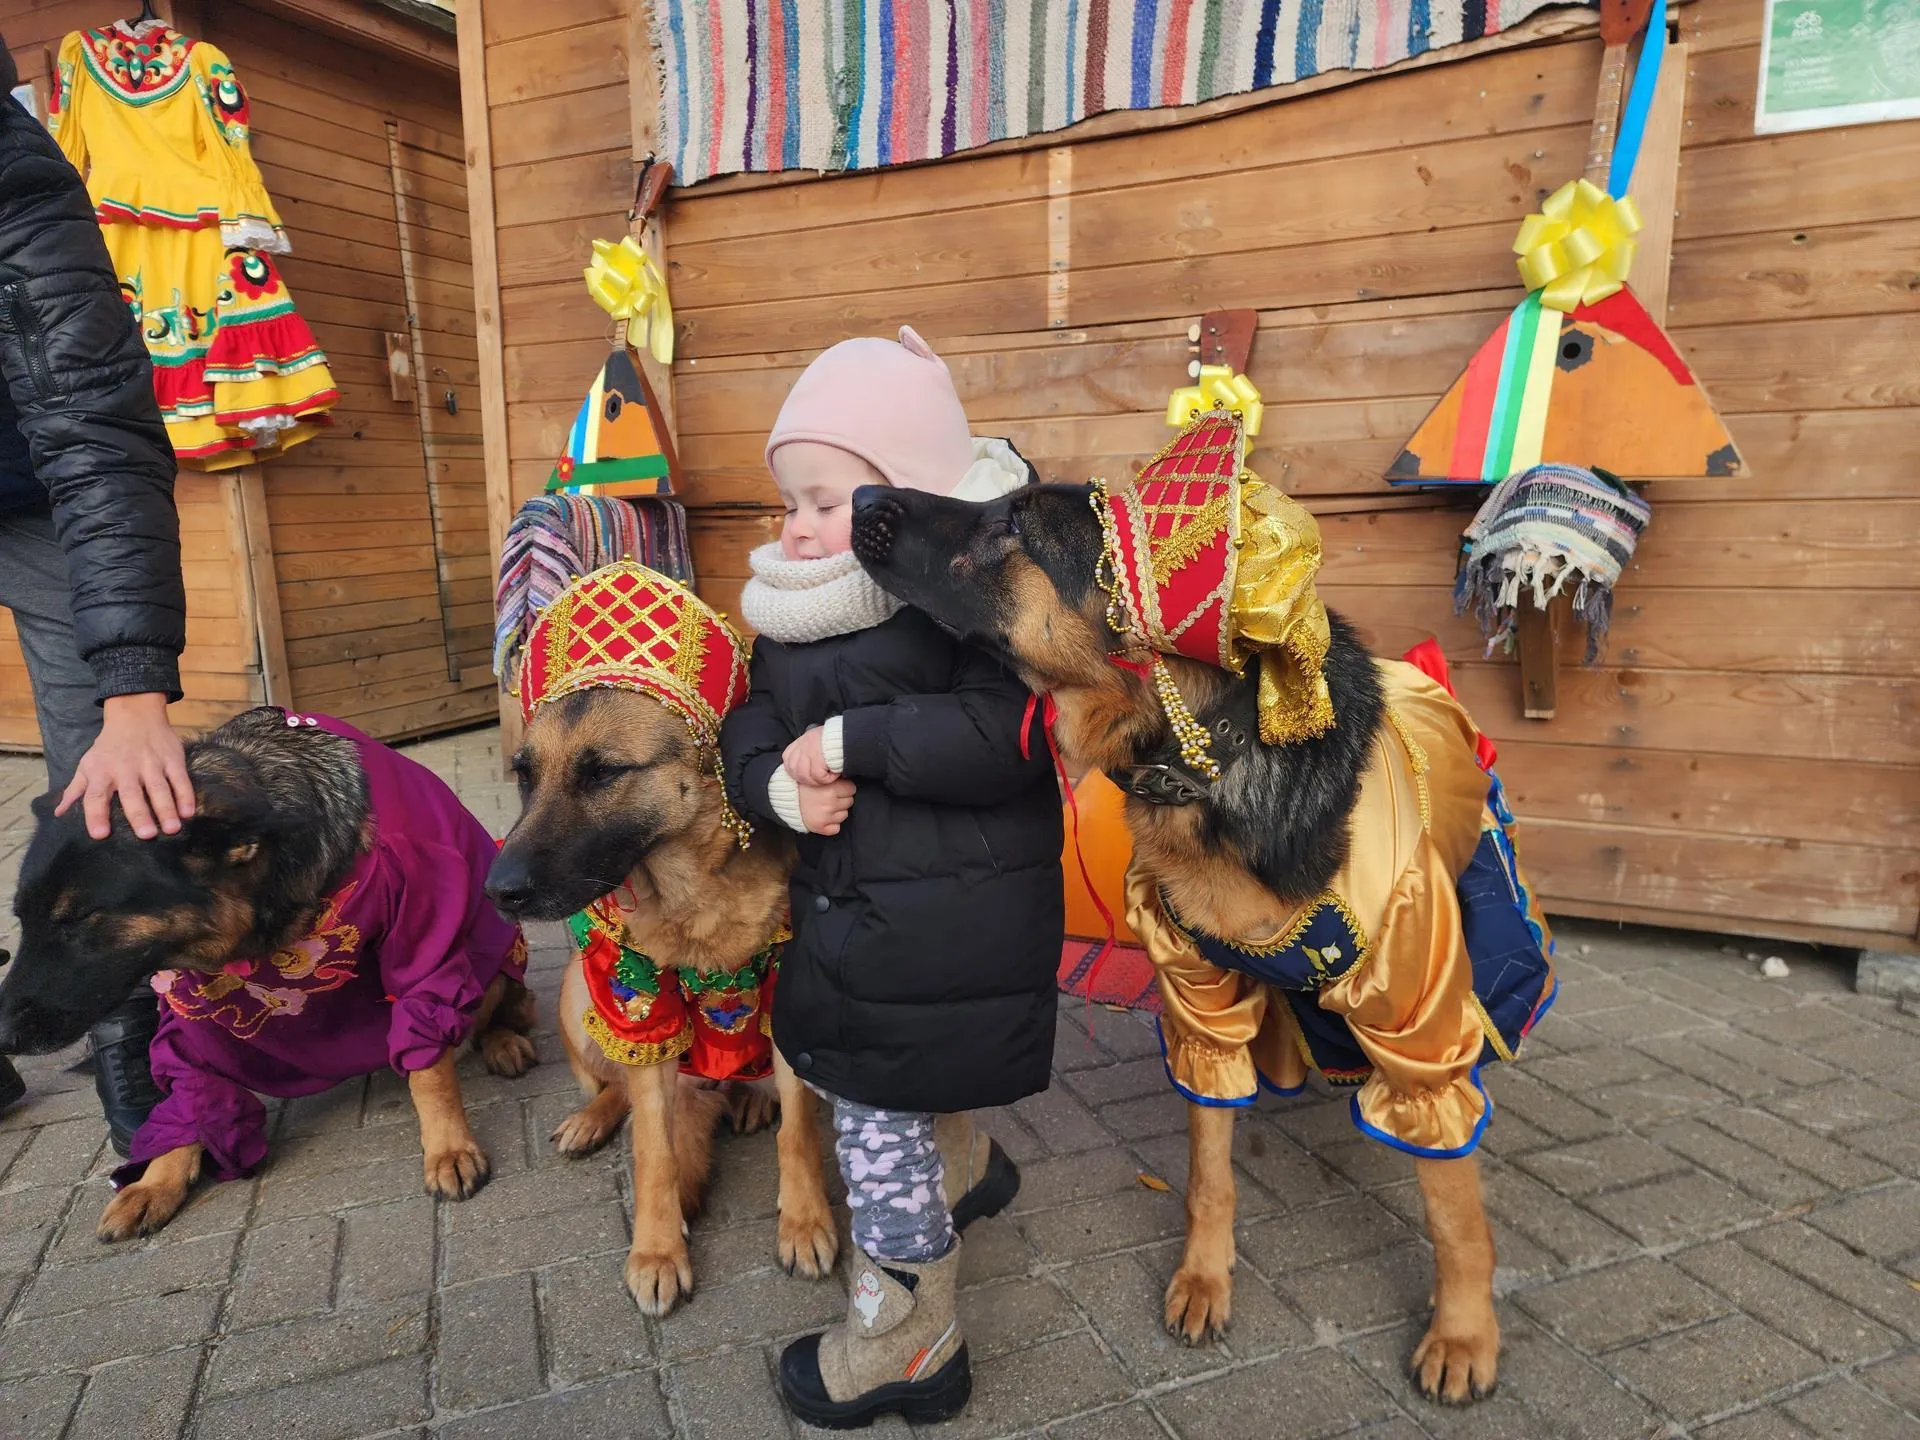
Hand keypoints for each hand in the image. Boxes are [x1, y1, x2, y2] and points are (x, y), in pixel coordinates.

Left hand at [56, 692, 193, 840]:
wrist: (135, 714)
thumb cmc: (109, 746)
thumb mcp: (88, 764)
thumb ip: (76, 789)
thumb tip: (60, 813)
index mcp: (101, 772)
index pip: (95, 796)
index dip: (96, 815)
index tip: (100, 834)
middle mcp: (125, 768)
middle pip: (132, 794)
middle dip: (139, 814)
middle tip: (146, 835)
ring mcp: (151, 763)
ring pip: (159, 788)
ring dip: (166, 808)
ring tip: (172, 828)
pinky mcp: (172, 758)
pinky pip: (180, 778)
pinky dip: (185, 794)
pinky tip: (188, 811)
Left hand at [783, 725, 837, 786]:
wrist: (847, 734)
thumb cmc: (836, 740)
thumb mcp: (817, 742)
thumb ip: (807, 752)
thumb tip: (801, 768)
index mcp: (800, 741)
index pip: (788, 760)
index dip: (796, 771)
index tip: (807, 775)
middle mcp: (802, 745)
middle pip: (794, 770)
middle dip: (805, 779)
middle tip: (819, 780)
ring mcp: (809, 751)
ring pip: (804, 776)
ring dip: (817, 781)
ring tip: (828, 777)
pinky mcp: (818, 758)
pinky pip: (818, 776)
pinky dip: (827, 779)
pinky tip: (835, 774)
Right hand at [796, 778, 854, 835]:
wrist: (784, 796)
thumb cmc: (803, 785)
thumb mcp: (819, 776)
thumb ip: (834, 778)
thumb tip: (848, 778)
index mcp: (831, 788)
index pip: (851, 789)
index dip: (844, 787)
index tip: (837, 787)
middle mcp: (830, 803)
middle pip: (849, 801)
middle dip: (842, 798)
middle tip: (829, 796)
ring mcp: (825, 816)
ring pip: (844, 815)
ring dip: (837, 811)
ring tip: (824, 805)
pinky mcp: (819, 827)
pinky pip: (836, 829)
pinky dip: (832, 825)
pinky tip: (824, 817)